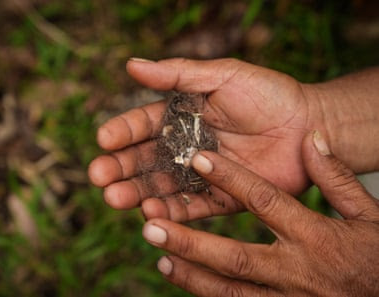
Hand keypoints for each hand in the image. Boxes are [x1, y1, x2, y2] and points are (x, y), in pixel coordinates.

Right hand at [89, 58, 322, 220]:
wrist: (310, 125)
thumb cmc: (268, 95)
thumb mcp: (223, 75)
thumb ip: (178, 73)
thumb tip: (130, 64)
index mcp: (181, 117)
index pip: (143, 125)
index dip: (122, 132)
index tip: (103, 139)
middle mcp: (185, 147)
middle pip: (144, 160)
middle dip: (120, 168)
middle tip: (99, 177)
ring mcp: (201, 175)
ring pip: (161, 187)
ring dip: (137, 193)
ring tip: (117, 199)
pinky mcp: (221, 198)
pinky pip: (192, 208)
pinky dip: (171, 213)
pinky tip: (151, 214)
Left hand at [142, 131, 378, 296]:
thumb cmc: (377, 257)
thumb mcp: (369, 214)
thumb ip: (337, 178)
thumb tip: (314, 139)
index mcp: (315, 237)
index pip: (265, 203)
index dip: (230, 179)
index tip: (197, 159)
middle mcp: (296, 271)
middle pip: (236, 258)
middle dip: (190, 244)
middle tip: (151, 227)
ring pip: (231, 292)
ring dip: (191, 277)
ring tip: (159, 258)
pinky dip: (211, 296)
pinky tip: (185, 281)